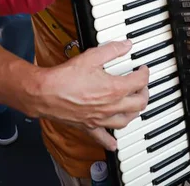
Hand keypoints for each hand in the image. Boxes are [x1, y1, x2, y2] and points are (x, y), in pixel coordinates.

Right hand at [21, 41, 149, 150]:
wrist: (45, 93)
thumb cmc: (66, 77)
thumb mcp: (91, 57)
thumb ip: (112, 50)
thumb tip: (126, 45)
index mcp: (114, 89)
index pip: (140, 82)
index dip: (145, 73)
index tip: (143, 69)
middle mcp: (111, 107)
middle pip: (139, 103)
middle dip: (144, 93)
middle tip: (142, 85)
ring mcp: (100, 119)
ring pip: (126, 120)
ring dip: (134, 112)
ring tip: (133, 104)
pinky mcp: (89, 126)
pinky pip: (103, 138)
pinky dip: (111, 141)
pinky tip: (114, 144)